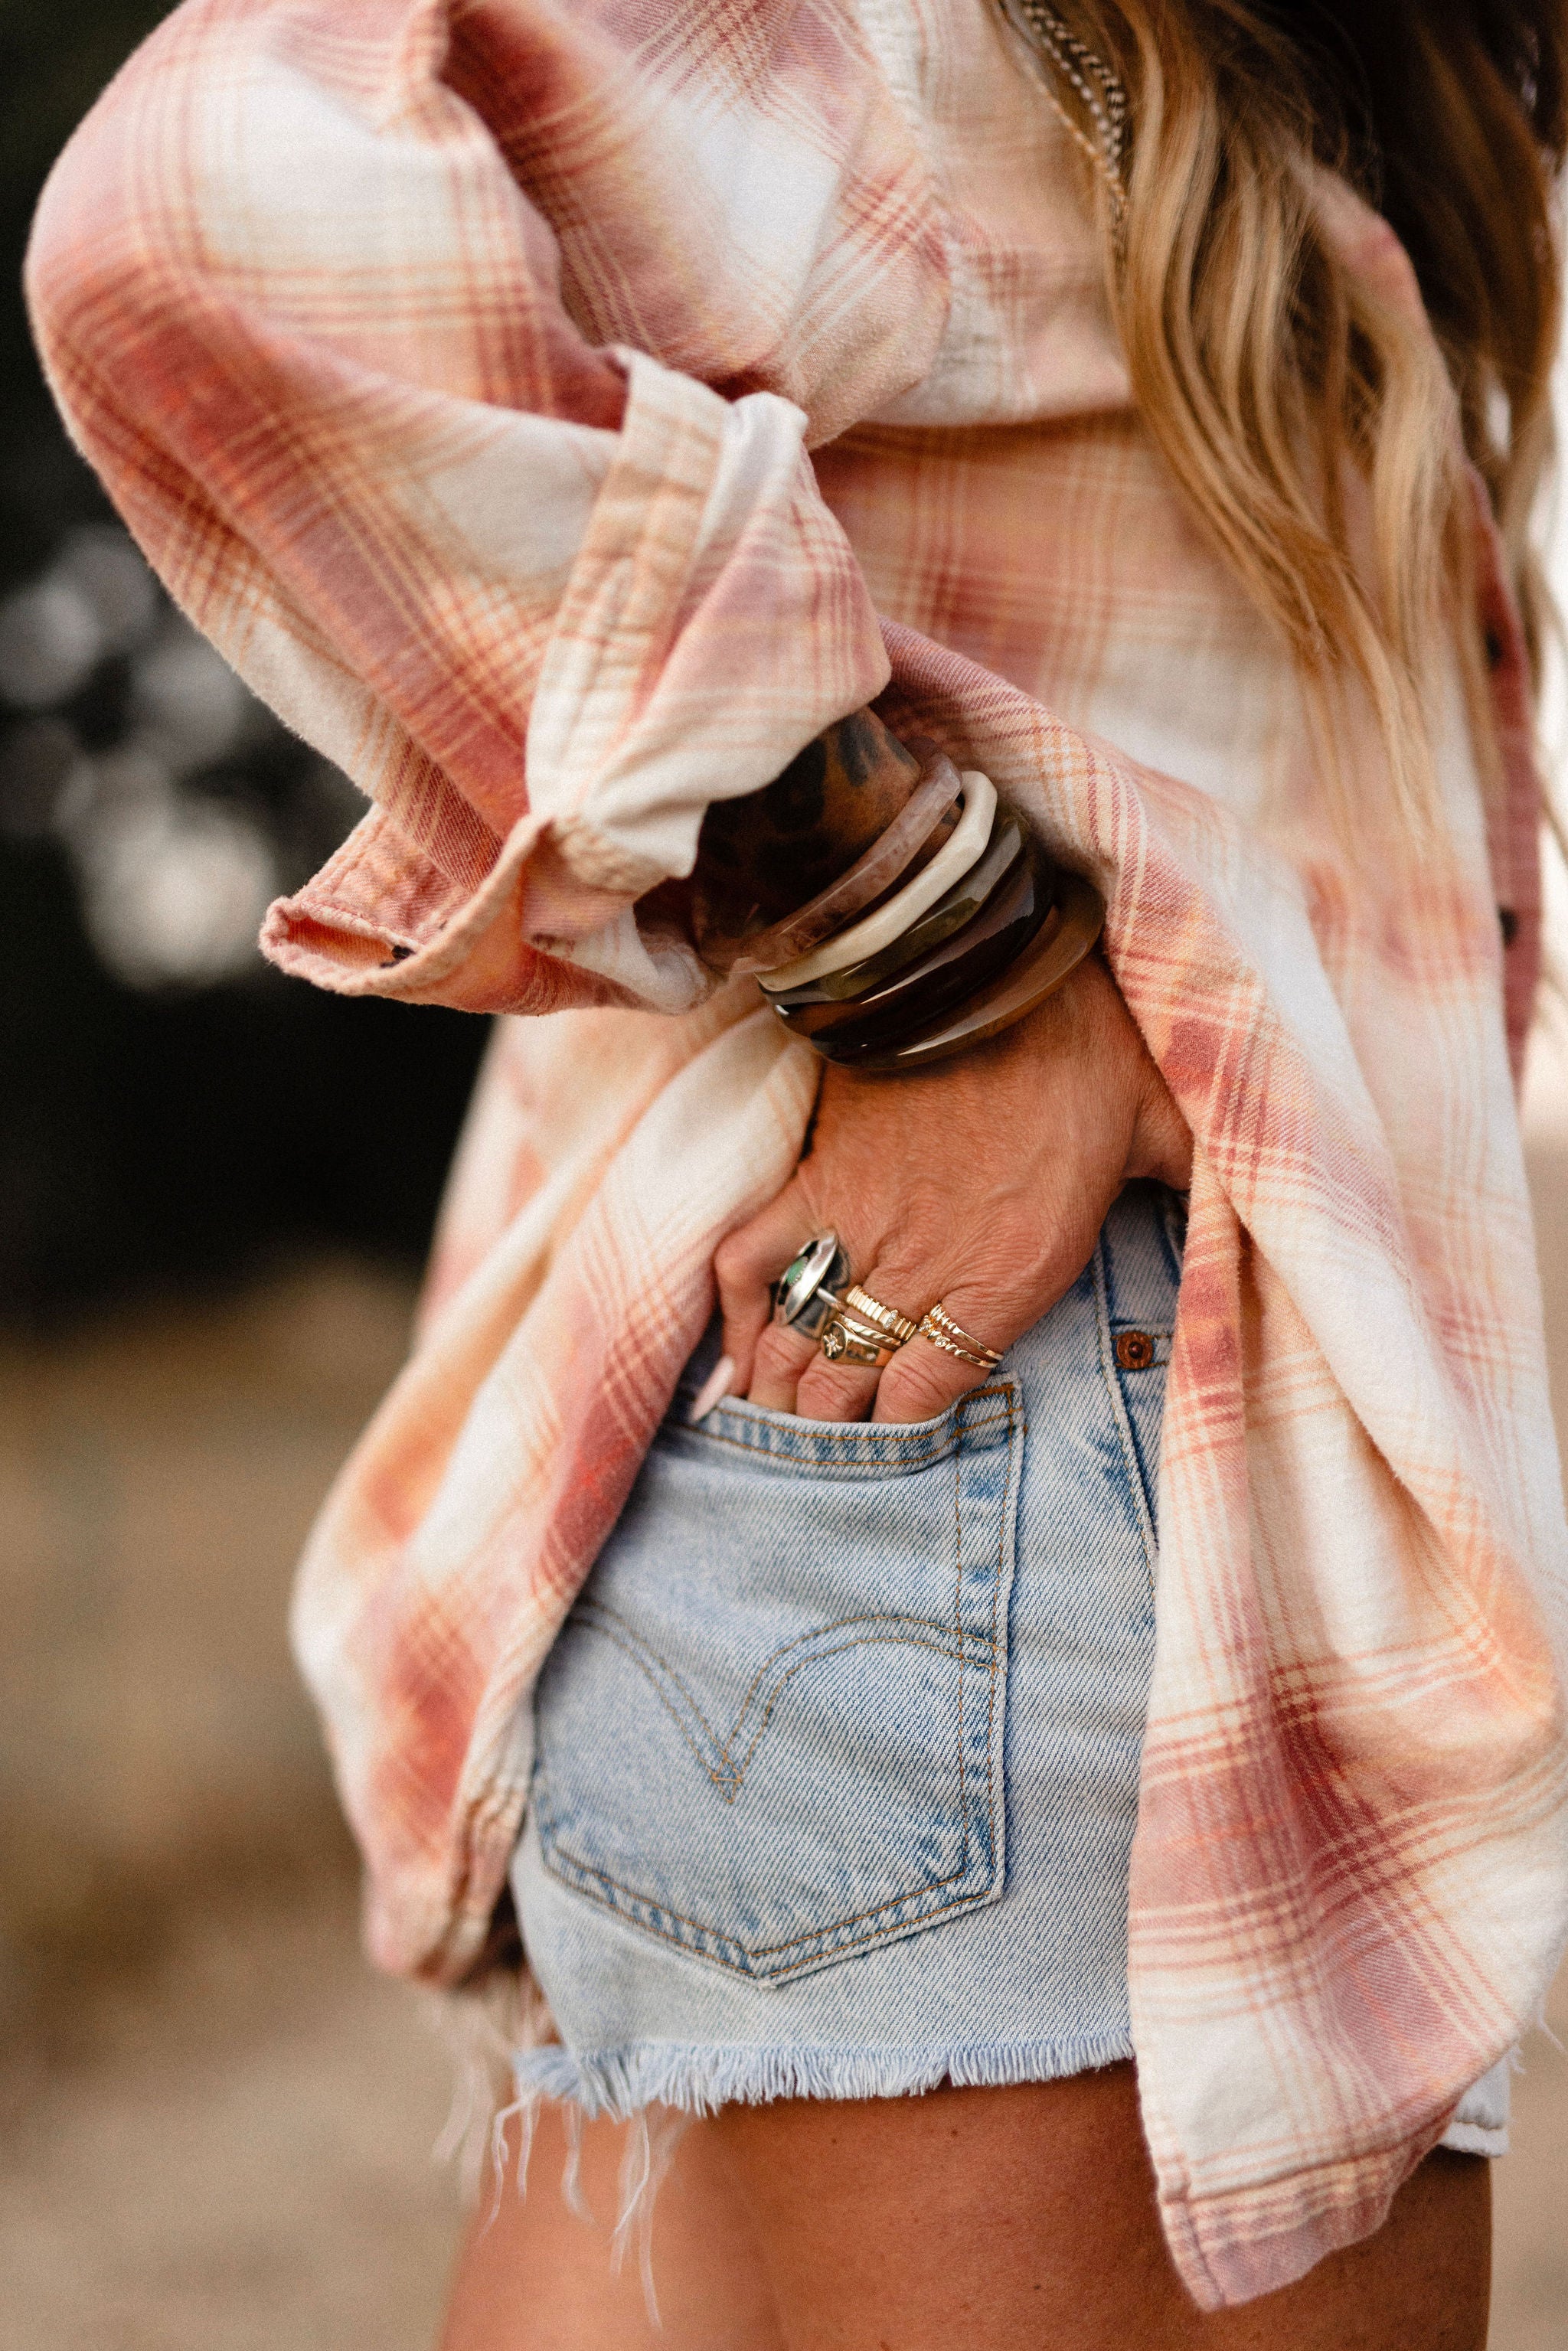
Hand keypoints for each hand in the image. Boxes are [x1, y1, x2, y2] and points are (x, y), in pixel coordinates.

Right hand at [714, 953, 1191, 1423]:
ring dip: (778, 1390)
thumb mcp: (1166, 1129)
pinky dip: (736, 1311)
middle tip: (822, 1451)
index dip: (898, 1431)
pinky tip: (735, 1348)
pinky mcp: (816, 1174)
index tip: (893, 1440)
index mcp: (1010, 1274)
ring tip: (773, 1422)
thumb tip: (1247, 1205)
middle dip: (828, 1431)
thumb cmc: (1091, 1048)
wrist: (993, 967)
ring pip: (796, 1339)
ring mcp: (859, 1222)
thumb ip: (1191, 1185)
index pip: (924, 1393)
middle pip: (848, 1384)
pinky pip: (751, 1260)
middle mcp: (924, 1266)